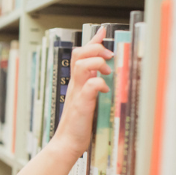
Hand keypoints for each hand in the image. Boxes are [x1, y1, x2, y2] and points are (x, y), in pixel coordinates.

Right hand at [51, 26, 112, 162]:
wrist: (67, 143)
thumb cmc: (78, 125)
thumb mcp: (86, 102)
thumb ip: (91, 88)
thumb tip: (101, 78)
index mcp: (77, 83)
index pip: (81, 55)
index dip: (92, 41)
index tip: (102, 31)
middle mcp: (75, 85)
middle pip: (79, 54)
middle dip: (95, 48)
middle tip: (108, 55)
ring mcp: (77, 94)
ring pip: (82, 66)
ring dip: (97, 63)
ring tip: (107, 71)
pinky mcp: (81, 105)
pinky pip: (90, 86)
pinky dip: (100, 83)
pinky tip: (105, 90)